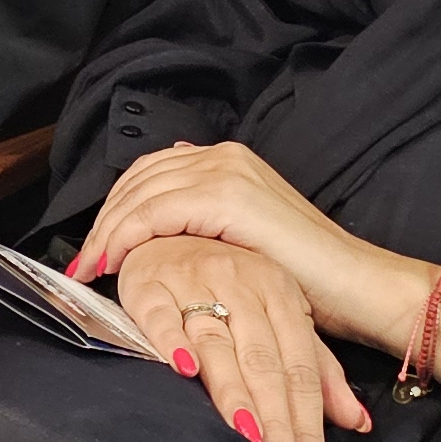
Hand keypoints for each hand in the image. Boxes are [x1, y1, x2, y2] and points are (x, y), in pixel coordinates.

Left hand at [74, 141, 416, 341]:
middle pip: (138, 178)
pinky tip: (112, 263)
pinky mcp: (226, 197)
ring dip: (108, 231)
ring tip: (91, 267)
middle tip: (84, 260)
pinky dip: (126, 238)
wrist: (356, 285)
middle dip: (105, 219)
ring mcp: (226, 171)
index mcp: (228, 161)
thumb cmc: (307, 278)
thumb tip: (160, 231)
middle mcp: (223, 156)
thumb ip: (207, 224)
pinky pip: (154, 213)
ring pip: (139, 195)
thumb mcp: (246, 241)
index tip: (96, 246)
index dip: (117, 208)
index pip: (150, 173)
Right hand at [104, 234, 366, 441]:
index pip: (300, 370)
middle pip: (264, 364)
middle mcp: (242, 284)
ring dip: (234, 393)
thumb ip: (318, 370)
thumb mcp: (282, 315)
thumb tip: (358, 422)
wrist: (171, 229)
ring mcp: (195, 280)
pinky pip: (161, 316)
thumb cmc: (229, 281)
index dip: (307, 424)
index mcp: (280, 294)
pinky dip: (171, 342)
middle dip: (276, 423)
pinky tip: (184, 371)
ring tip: (249, 438)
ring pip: (218, 344)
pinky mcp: (150, 282)